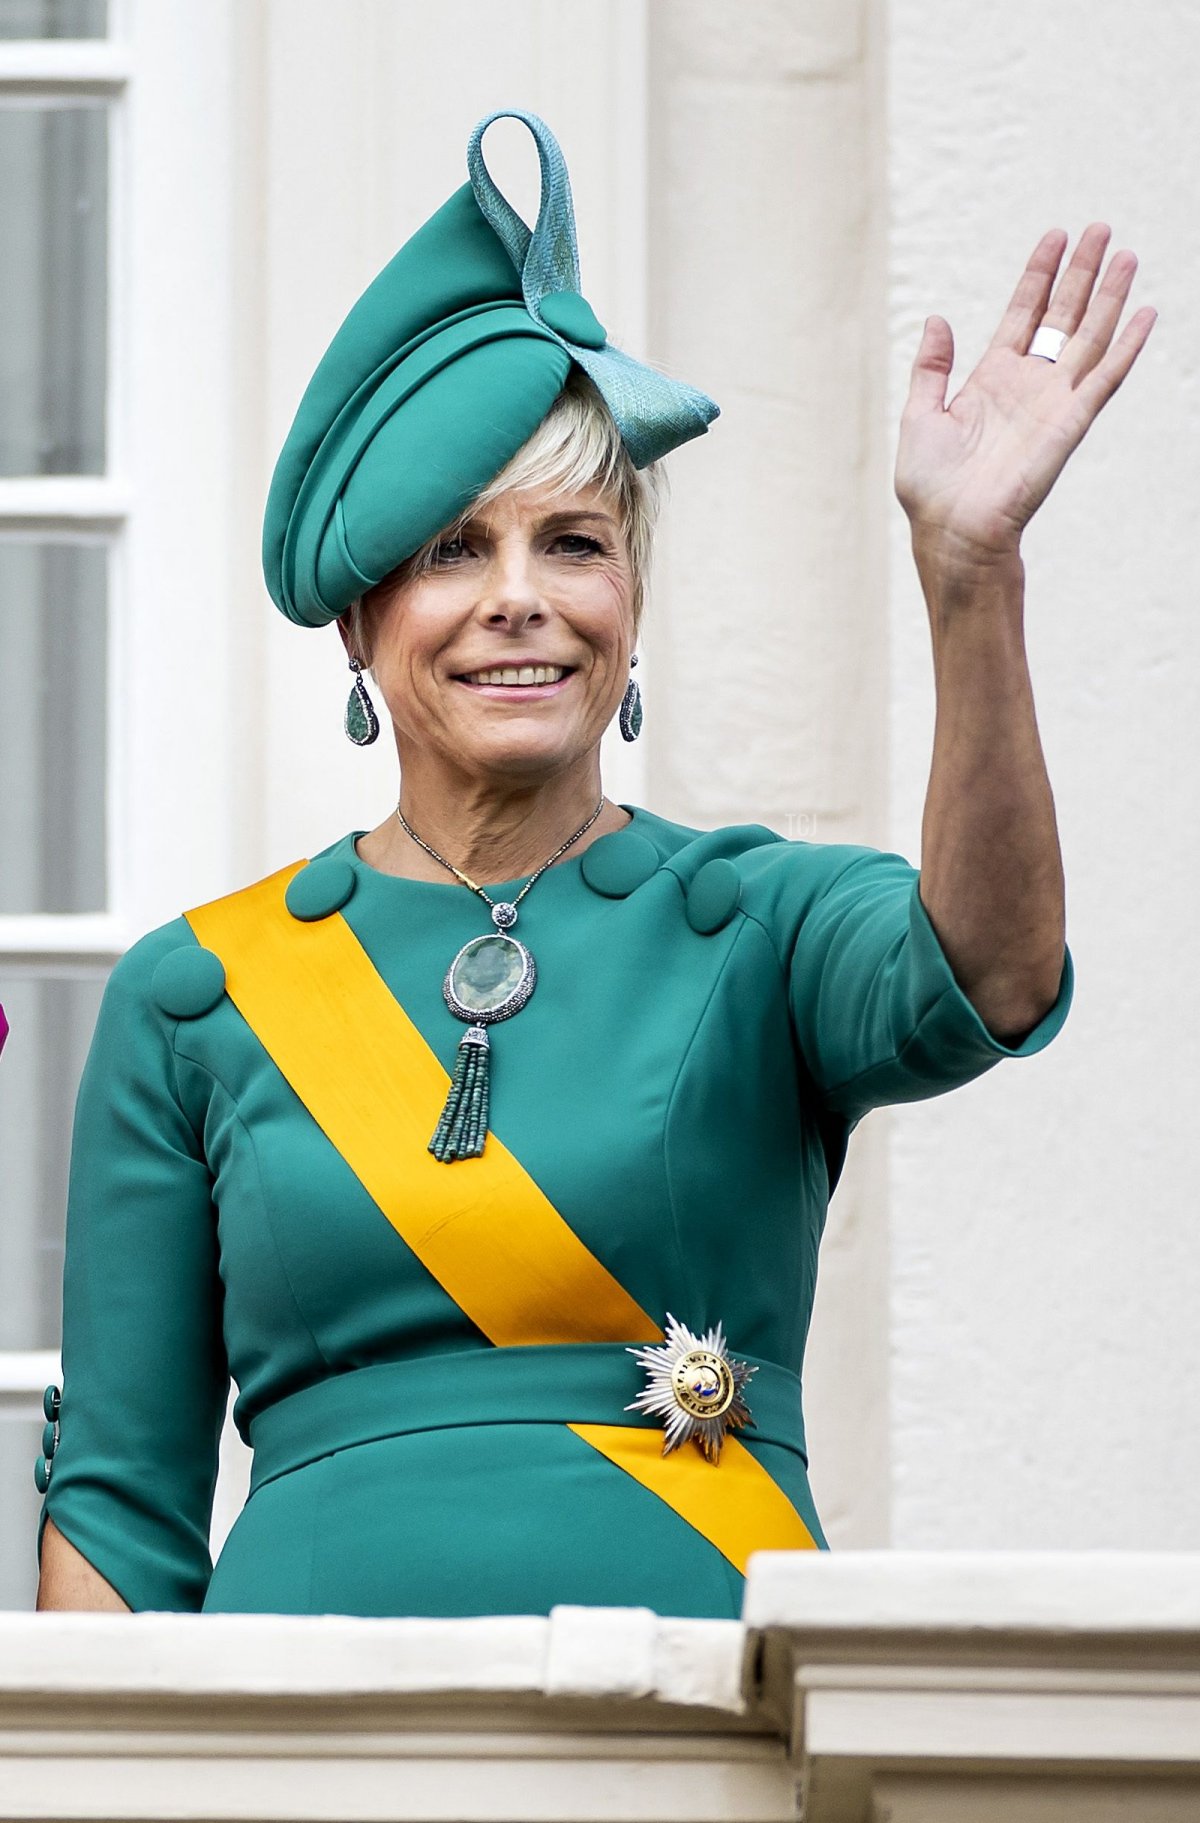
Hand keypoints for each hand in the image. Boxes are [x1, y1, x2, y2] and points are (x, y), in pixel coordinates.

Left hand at [895, 223, 1156, 567]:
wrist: (953, 530)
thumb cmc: (931, 487)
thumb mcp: (919, 415)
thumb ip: (932, 368)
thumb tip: (937, 320)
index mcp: (991, 379)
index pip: (1023, 313)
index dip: (1039, 275)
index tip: (1055, 237)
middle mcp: (1027, 384)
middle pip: (1062, 315)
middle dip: (1082, 272)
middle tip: (1101, 229)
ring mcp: (1052, 402)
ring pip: (1089, 336)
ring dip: (1110, 296)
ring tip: (1126, 254)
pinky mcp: (1070, 423)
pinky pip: (1104, 378)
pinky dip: (1127, 346)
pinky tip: (1145, 313)